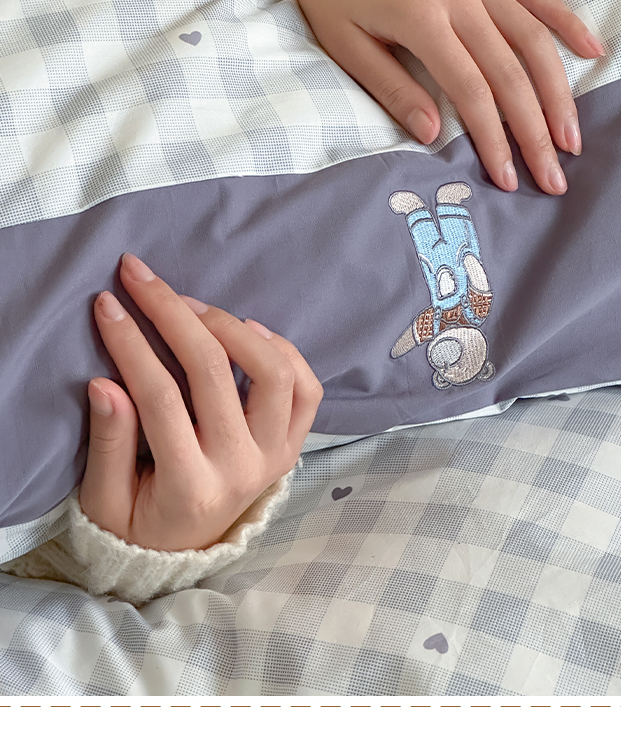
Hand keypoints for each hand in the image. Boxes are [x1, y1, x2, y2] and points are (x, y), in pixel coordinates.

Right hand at [79, 253, 322, 550]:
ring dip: (230, 324)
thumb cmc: (136, 521)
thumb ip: (109, 443)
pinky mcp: (292, 445)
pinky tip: (244, 328)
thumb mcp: (104, 499)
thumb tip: (104, 382)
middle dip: (172, 312)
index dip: (131, 342)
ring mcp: (275, 456)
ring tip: (190, 305)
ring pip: (272, 371)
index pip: (159, 396)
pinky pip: (305, 388)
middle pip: (214, 371)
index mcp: (189, 486)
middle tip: (140, 276)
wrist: (182, 554)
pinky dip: (280, 349)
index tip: (108, 303)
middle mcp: (241, 469)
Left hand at [292, 0, 604, 194]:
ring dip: (558, 90)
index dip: (494, 139)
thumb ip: (392, 89)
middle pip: (511, 72)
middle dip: (536, 130)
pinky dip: (566, 21)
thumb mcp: (345, 46)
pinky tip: (591, 51)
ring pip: (533, 37)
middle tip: (554, 176)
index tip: (509, 179)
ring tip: (572, 135)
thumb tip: (433, 137)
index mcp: (421, 19)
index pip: (471, 92)